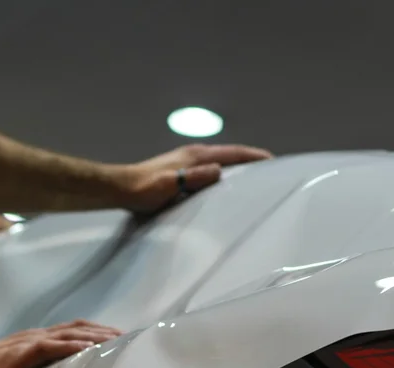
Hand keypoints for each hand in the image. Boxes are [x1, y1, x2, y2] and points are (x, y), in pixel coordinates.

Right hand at [0, 320, 122, 367]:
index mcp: (36, 341)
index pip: (73, 331)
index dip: (96, 332)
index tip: (117, 339)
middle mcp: (36, 337)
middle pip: (78, 328)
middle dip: (104, 332)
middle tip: (128, 339)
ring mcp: (30, 342)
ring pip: (71, 335)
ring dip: (96, 338)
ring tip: (117, 342)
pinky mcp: (23, 353)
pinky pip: (53, 347)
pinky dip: (73, 346)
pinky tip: (90, 349)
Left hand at [119, 144, 272, 211]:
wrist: (120, 189)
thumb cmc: (143, 189)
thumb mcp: (169, 184)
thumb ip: (192, 177)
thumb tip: (219, 170)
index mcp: (194, 155)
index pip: (231, 153)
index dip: (253, 156)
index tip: (273, 160)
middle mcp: (193, 154)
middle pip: (229, 154)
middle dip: (250, 159)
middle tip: (270, 169)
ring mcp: (186, 161)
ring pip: (220, 160)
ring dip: (237, 166)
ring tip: (254, 177)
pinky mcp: (180, 171)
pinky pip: (210, 169)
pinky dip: (224, 172)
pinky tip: (225, 185)